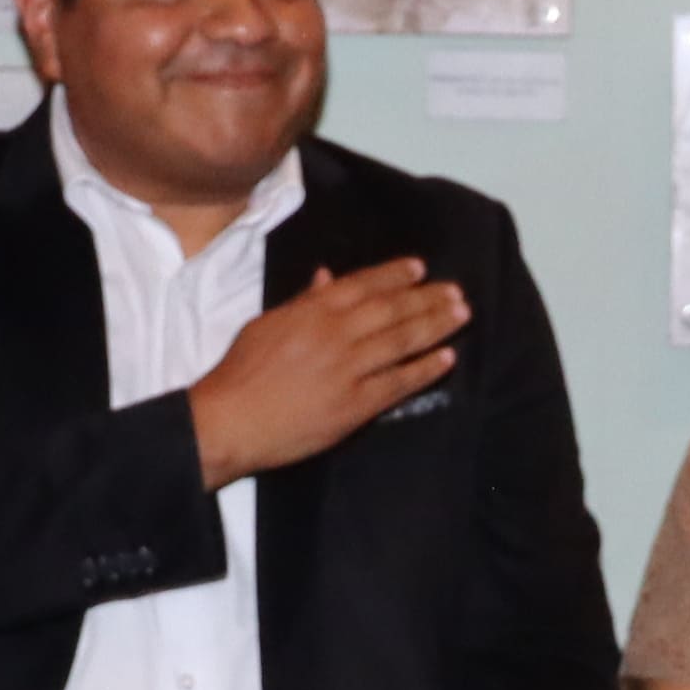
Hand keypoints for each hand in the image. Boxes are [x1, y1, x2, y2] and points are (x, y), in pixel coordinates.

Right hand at [190, 261, 467, 488]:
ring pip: (401, 341)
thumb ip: (301, 302)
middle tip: (456, 291)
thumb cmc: (239, 374)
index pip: (362, 285)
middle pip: (391, 310)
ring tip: (461, 315)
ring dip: (435, 326)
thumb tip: (326, 277)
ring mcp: (348, 369)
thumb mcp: (266, 325)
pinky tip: (446, 359)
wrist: (228, 420)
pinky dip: (425, 369)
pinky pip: (398, 383)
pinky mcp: (355, 405)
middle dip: (427, 298)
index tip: (420, 269)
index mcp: (311, 311)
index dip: (394, 275)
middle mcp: (335, 334)